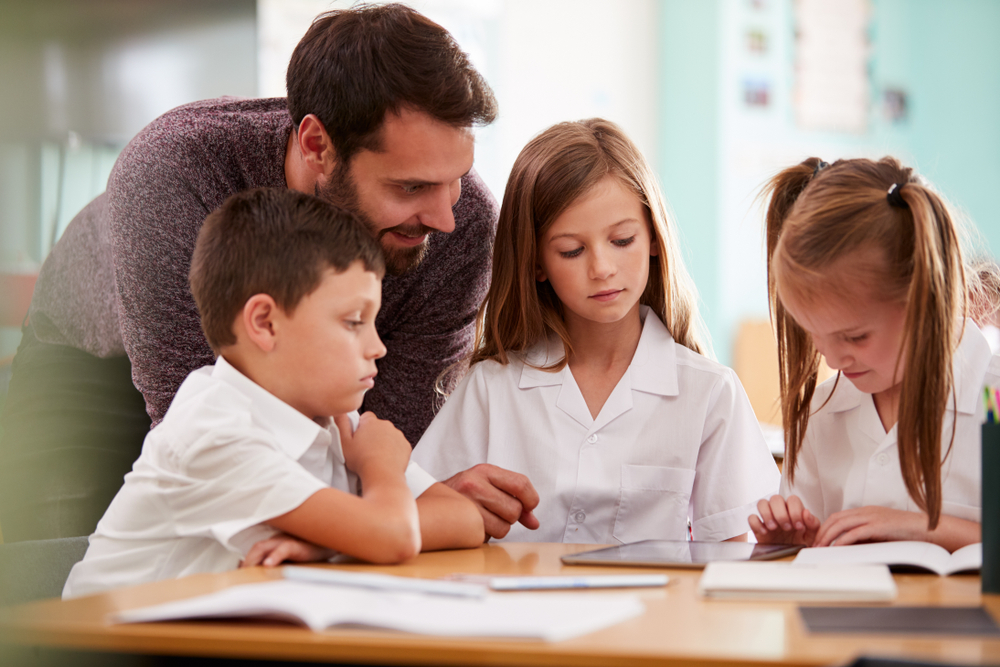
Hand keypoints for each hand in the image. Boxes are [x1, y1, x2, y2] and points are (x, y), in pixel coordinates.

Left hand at [240, 533, 335, 567]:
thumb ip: (278, 562)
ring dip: (253, 559)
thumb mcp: (293, 558)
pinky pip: (284, 548)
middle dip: (247, 562)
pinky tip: (268, 564)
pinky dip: (274, 556)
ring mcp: (287, 541)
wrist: (331, 543)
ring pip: (263, 546)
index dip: (246, 561)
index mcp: (276, 544)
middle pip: (256, 548)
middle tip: (242, 577)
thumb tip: (260, 570)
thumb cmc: (312, 552)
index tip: (240, 574)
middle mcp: (278, 541)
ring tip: (248, 570)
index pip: (256, 551)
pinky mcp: (298, 545)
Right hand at [336, 412, 410, 478]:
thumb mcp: (344, 442)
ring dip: (383, 442)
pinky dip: (394, 450)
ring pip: (389, 435)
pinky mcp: (406, 446)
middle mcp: (386, 425)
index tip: (358, 437)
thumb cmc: (362, 461)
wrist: (382, 475)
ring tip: (375, 456)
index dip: (361, 427)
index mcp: (371, 422)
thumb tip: (340, 412)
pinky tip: (386, 459)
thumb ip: (341, 424)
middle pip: (378, 426)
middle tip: (365, 449)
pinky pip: (398, 445)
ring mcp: (398, 435)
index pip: (366, 417)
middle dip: (372, 434)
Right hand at [443, 464, 539, 540]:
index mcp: (484, 471)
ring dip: (499, 527)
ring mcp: (466, 505)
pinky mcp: (461, 525)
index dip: (531, 499)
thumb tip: (534, 522)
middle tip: (496, 511)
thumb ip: (514, 499)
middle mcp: (474, 484)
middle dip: (511, 516)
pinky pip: (489, 537)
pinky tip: (474, 525)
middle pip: (515, 510)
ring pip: (504, 527)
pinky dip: (486, 535)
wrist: (427, 500)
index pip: (521, 484)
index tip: (529, 507)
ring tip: (484, 518)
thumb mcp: (487, 485)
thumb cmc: (463, 494)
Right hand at [749, 494, 819, 545]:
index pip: (793, 500)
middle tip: (786, 528)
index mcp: (794, 511)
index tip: (798, 526)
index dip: (795, 511)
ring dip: (767, 514)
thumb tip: (806, 512)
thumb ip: (813, 525)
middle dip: (781, 514)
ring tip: (773, 528)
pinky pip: (751, 517)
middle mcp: (780, 512)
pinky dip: (756, 524)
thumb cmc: (800, 545)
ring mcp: (767, 518)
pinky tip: (764, 532)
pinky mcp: (757, 527)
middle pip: (776, 498)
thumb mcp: (811, 537)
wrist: (788, 559)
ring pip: (762, 503)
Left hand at [812, 506, 928, 546]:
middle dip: (822, 532)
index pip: (838, 517)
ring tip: (821, 547)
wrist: (928, 528)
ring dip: (829, 536)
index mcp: (866, 511)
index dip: (825, 527)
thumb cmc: (906, 532)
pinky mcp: (879, 526)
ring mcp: (872, 517)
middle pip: (836, 519)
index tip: (819, 539)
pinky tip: (837, 548)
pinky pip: (856, 532)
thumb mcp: (881, 532)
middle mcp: (866, 512)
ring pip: (842, 524)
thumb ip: (865, 536)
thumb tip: (848, 547)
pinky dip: (843, 540)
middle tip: (815, 545)